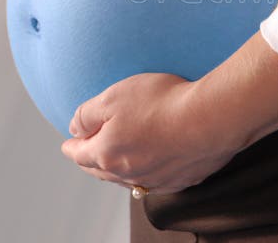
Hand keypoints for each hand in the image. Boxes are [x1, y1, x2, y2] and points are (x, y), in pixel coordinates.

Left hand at [60, 72, 240, 194]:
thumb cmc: (162, 103)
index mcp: (107, 154)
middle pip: (101, 170)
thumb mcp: (113, 97)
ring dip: (117, 170)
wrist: (209, 119)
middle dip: (91, 161)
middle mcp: (128, 173)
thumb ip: (87, 114)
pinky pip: (155, 180)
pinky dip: (147, 173)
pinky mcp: (181, 179)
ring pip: (127, 179)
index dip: (71, 146)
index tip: (68, 143)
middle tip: (86, 154)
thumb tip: (75, 128)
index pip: (80, 154)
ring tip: (115, 161)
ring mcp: (155, 180)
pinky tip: (151, 165)